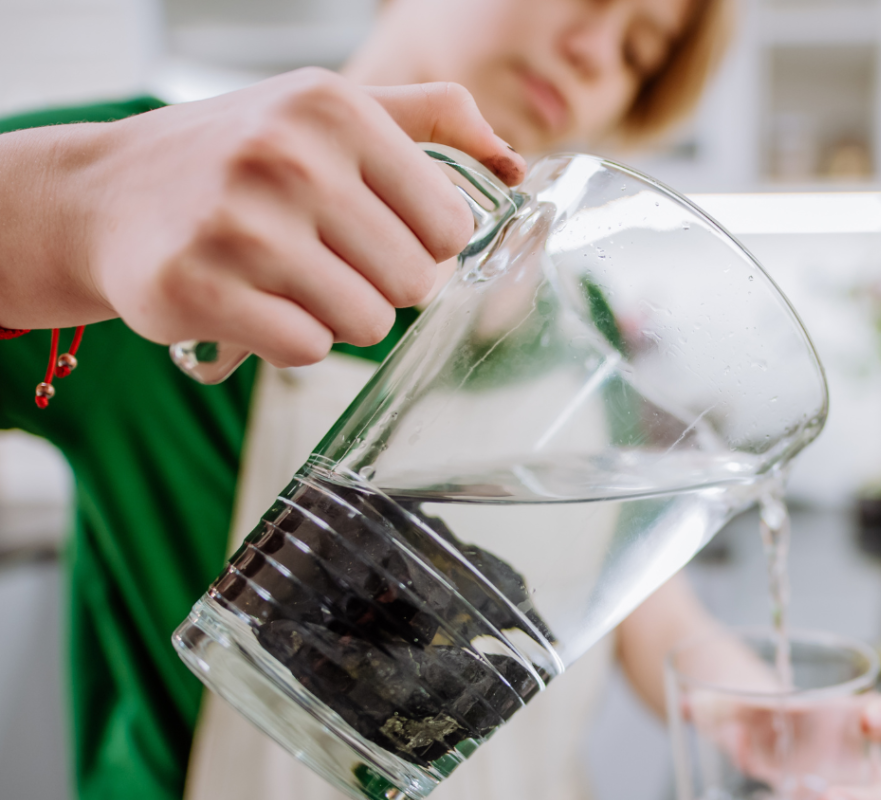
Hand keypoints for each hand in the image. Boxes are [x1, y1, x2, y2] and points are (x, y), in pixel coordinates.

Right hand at [0, 71, 525, 365]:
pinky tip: (257, 305)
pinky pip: (306, 349)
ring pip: (365, 324)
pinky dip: (291, 340)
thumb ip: (429, 122)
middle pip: (413, 283)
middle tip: (328, 262)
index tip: (383, 236)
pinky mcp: (200, 288)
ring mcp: (239, 225)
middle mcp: (288, 158)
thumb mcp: (325, 110)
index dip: (425, 246)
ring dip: (337, 317)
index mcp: (334, 109)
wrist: (107, 195)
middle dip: (381, 286)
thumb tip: (513, 162)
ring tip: (291, 283)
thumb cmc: (234, 158)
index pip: (450, 225)